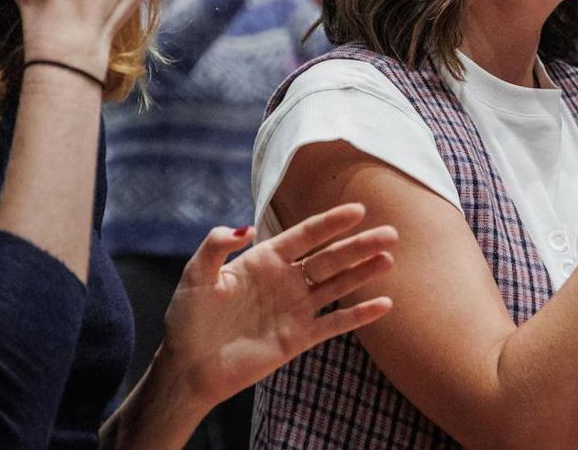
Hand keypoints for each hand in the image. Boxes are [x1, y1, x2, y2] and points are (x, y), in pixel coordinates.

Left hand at [156, 203, 395, 411]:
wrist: (187, 367)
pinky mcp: (298, 338)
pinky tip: (383, 305)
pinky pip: (334, 325)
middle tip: (390, 232)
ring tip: (389, 258)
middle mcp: (286, 280)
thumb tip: (245, 228)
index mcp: (265, 259)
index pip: (305, 235)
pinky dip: (358, 315)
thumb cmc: (188, 318)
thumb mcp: (195, 275)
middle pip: (330, 258)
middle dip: (359, 245)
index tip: (357, 209)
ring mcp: (295, 309)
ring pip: (337, 286)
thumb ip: (215, 246)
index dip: (331, 223)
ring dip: (363, 273)